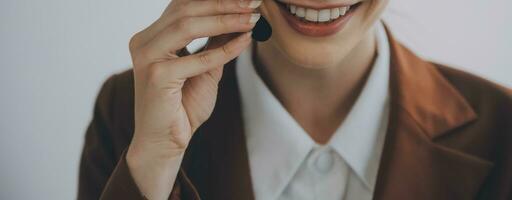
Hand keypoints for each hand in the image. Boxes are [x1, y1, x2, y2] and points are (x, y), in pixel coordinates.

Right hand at [125, 0, 260, 198]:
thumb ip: (215, 43)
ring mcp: (146, 58)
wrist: (166, 142)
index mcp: (151, 37)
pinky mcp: (156, 76)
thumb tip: (239, 17)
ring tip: (252, 19)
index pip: (182, 6)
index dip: (214, 0)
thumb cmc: (182, 107)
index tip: (245, 0)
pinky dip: (225, 50)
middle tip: (253, 3)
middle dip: (223, 4)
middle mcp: (144, 42)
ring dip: (225, 20)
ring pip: (188, 26)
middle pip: (185, 9)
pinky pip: (198, 58)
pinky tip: (244, 42)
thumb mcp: (205, 68)